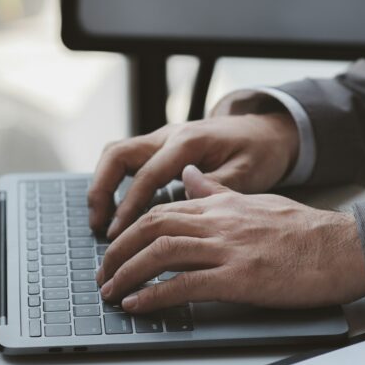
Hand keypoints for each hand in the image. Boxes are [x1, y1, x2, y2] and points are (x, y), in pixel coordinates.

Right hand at [88, 111, 299, 238]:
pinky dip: (115, 182)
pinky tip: (117, 209)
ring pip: (116, 155)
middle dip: (101, 190)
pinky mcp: (161, 147)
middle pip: (117, 155)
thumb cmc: (259, 152)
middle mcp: (169, 136)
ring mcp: (162, 139)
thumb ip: (214, 187)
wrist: (266, 130)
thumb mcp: (247, 173)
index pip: (146, 175)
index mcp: (188, 142)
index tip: (116, 234)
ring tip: (101, 221)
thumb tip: (183, 206)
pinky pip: (127, 160)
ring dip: (103, 185)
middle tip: (98, 226)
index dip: (128, 206)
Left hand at [96, 165, 364, 312]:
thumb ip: (216, 191)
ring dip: (127, 274)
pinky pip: (184, 285)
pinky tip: (138, 306)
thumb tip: (187, 176)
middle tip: (103, 275)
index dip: (130, 232)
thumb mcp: (255, 200)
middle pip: (150, 229)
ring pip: (160, 254)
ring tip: (111, 293)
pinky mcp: (239, 278)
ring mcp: (227, 249)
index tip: (115, 251)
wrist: (343, 248)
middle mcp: (218, 222)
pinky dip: (154, 296)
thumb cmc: (304, 230)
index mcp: (220, 204)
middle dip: (118, 253)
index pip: (160, 211)